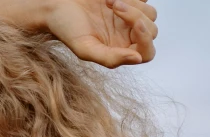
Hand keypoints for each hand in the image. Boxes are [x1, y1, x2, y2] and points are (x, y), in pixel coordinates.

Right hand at [44, 0, 158, 67]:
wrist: (57, 5)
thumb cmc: (67, 28)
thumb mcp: (84, 48)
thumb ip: (109, 58)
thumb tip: (137, 59)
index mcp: (118, 51)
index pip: (146, 53)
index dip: (146, 40)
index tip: (137, 24)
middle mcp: (126, 37)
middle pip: (151, 31)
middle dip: (136, 16)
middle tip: (113, 7)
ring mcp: (129, 19)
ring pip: (150, 13)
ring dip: (133, 5)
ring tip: (109, 2)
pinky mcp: (129, 1)